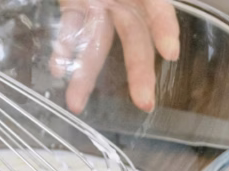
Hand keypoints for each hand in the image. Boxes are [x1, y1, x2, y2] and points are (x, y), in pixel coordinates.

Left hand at [50, 0, 179, 113]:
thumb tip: (154, 13)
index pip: (157, 10)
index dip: (164, 28)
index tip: (170, 53)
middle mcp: (124, 2)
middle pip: (134, 40)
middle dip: (139, 72)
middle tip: (144, 104)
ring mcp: (98, 6)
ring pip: (96, 44)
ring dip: (85, 74)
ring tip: (75, 104)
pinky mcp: (73, 5)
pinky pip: (70, 29)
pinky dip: (63, 50)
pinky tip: (58, 70)